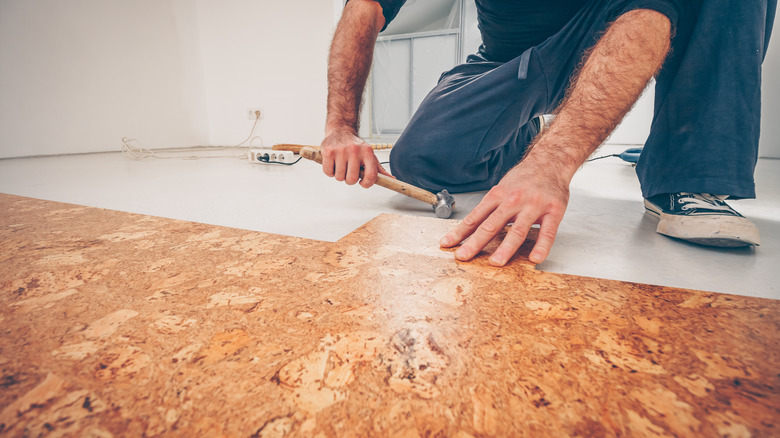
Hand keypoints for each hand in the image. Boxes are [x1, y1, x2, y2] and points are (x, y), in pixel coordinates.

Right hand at [320, 129, 390, 187]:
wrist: (341, 130)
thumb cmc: (356, 146)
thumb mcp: (369, 155)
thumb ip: (379, 169)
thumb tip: (392, 180)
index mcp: (367, 152)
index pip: (371, 176)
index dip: (366, 184)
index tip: (362, 182)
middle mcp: (355, 150)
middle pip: (351, 179)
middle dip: (349, 180)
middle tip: (349, 171)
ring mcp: (340, 151)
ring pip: (339, 177)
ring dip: (339, 175)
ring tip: (341, 165)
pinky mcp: (328, 151)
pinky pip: (328, 173)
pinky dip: (330, 171)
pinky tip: (333, 163)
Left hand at [439, 157, 568, 265]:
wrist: (550, 161)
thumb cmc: (523, 178)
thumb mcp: (501, 188)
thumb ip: (489, 208)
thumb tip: (470, 228)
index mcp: (497, 195)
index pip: (475, 217)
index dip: (459, 232)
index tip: (446, 244)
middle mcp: (513, 200)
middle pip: (491, 225)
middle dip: (475, 242)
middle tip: (463, 256)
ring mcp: (533, 206)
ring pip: (518, 230)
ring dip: (506, 248)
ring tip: (496, 262)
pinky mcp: (553, 211)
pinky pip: (547, 232)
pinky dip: (541, 247)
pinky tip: (535, 259)